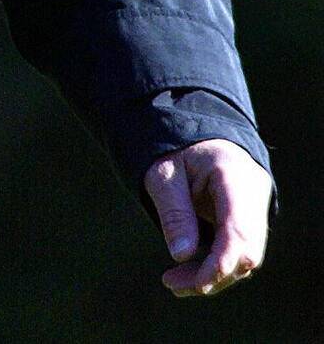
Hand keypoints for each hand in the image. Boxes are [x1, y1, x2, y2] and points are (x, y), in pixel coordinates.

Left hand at [144, 138, 271, 297]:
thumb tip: (183, 255)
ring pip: (244, 257)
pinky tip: (188, 273)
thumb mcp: (164, 173)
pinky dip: (216, 266)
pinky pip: (239, 252)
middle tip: (172, 284)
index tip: (198, 284)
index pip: (238, 228)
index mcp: (233, 172)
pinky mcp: (250, 221)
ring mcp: (256, 207)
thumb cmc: (177, 151)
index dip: (222, 262)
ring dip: (212, 275)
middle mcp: (253, 192)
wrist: (196, 136)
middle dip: (213, 275)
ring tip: (173, 282)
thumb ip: (174, 211)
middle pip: (246, 250)